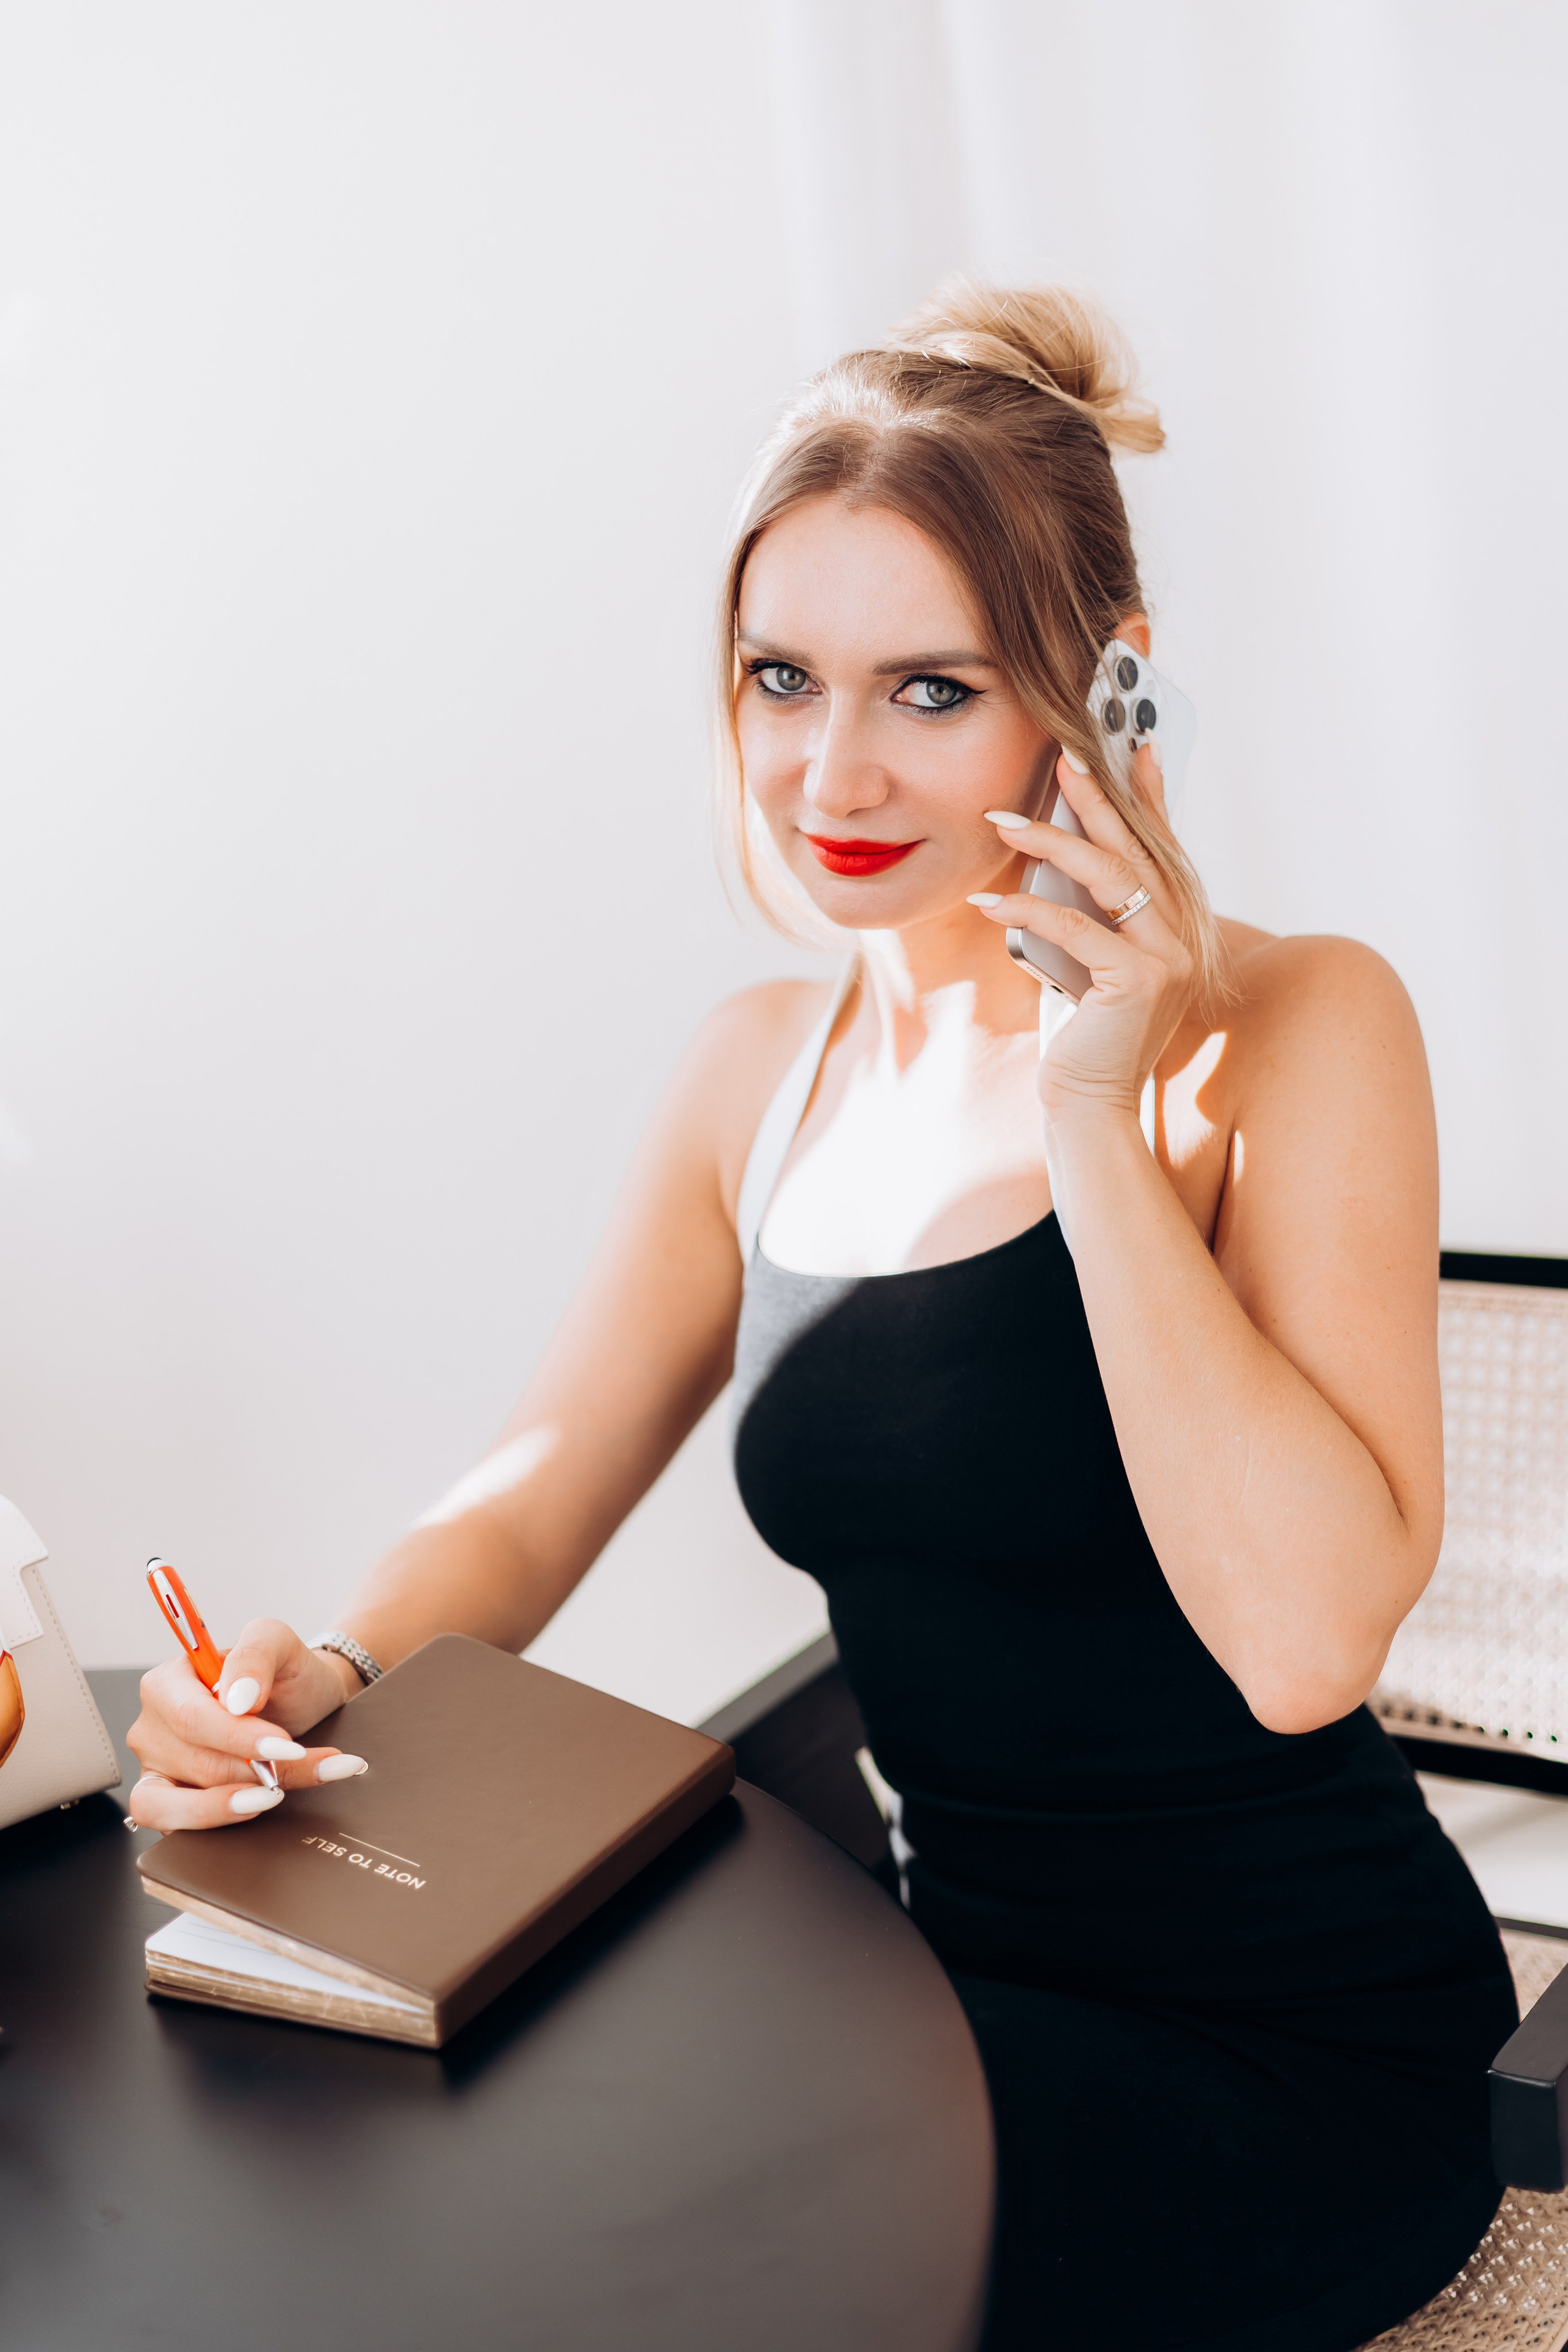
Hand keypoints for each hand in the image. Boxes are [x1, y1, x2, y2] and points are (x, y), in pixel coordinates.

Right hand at [126, 1618, 367, 1831]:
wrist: (305, 1704)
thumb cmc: (284, 1673)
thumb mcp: (277, 1642)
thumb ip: (256, 1653)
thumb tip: (236, 1698)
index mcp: (168, 1683)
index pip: (191, 1717)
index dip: (236, 1737)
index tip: (284, 1746)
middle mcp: (153, 1728)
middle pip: (196, 1763)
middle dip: (254, 1771)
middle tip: (302, 1764)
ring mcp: (156, 1770)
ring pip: (185, 1803)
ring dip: (239, 1803)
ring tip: (279, 1794)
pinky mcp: (168, 1805)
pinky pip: (177, 1828)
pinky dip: (223, 1822)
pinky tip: (260, 1808)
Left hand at [972, 747, 1192, 1117]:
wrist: (1093, 1105)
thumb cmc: (1083, 1034)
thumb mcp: (1086, 960)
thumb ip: (1090, 912)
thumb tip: (1055, 854)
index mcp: (1178, 927)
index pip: (1164, 847)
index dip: (1151, 796)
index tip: (1136, 747)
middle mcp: (1185, 935)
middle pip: (1136, 848)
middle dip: (1096, 799)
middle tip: (1062, 755)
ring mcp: (1169, 957)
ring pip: (1109, 877)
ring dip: (1051, 842)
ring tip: (1002, 822)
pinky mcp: (1140, 981)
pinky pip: (1077, 928)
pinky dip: (1029, 911)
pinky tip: (989, 903)